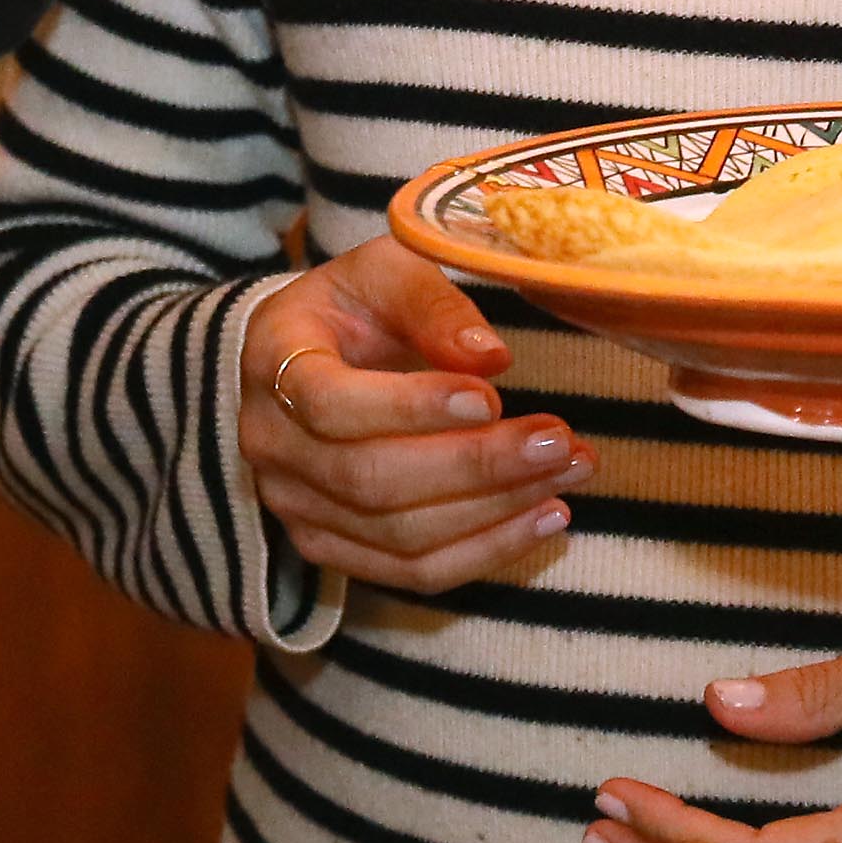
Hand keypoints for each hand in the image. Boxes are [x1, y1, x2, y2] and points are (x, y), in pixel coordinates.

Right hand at [238, 237, 573, 591]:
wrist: (308, 358)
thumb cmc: (354, 306)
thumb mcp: (386, 271)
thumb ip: (432, 305)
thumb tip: (491, 358)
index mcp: (273, 362)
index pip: (331, 404)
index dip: (411, 409)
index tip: (491, 397)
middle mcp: (272, 445)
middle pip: (372, 480)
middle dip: (476, 466)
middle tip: (558, 441)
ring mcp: (294, 506)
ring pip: (399, 535)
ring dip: (497, 511)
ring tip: (569, 471)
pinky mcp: (330, 547)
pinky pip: (411, 571)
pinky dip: (486, 551)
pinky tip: (545, 516)